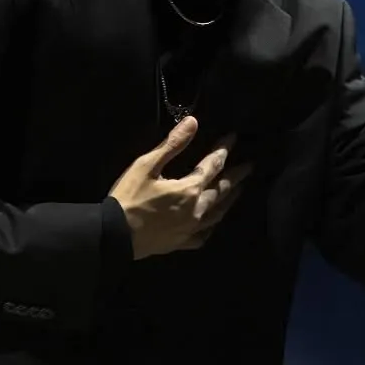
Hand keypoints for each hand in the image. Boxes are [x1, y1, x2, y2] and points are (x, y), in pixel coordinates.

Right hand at [107, 117, 251, 258]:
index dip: (224, 150)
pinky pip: (204, 234)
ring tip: (239, 190)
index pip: (213, 165)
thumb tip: (193, 122)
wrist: (115, 236)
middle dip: (236, 176)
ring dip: (230, 199)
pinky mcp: (182, 243)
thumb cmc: (129, 198)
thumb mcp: (147, 166)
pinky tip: (213, 222)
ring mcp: (191, 229)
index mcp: (189, 189)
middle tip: (249, 166)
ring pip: (218, 212)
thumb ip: (172, 144)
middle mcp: (197, 210)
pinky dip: (212, 225)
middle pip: (223, 190)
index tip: (233, 138)